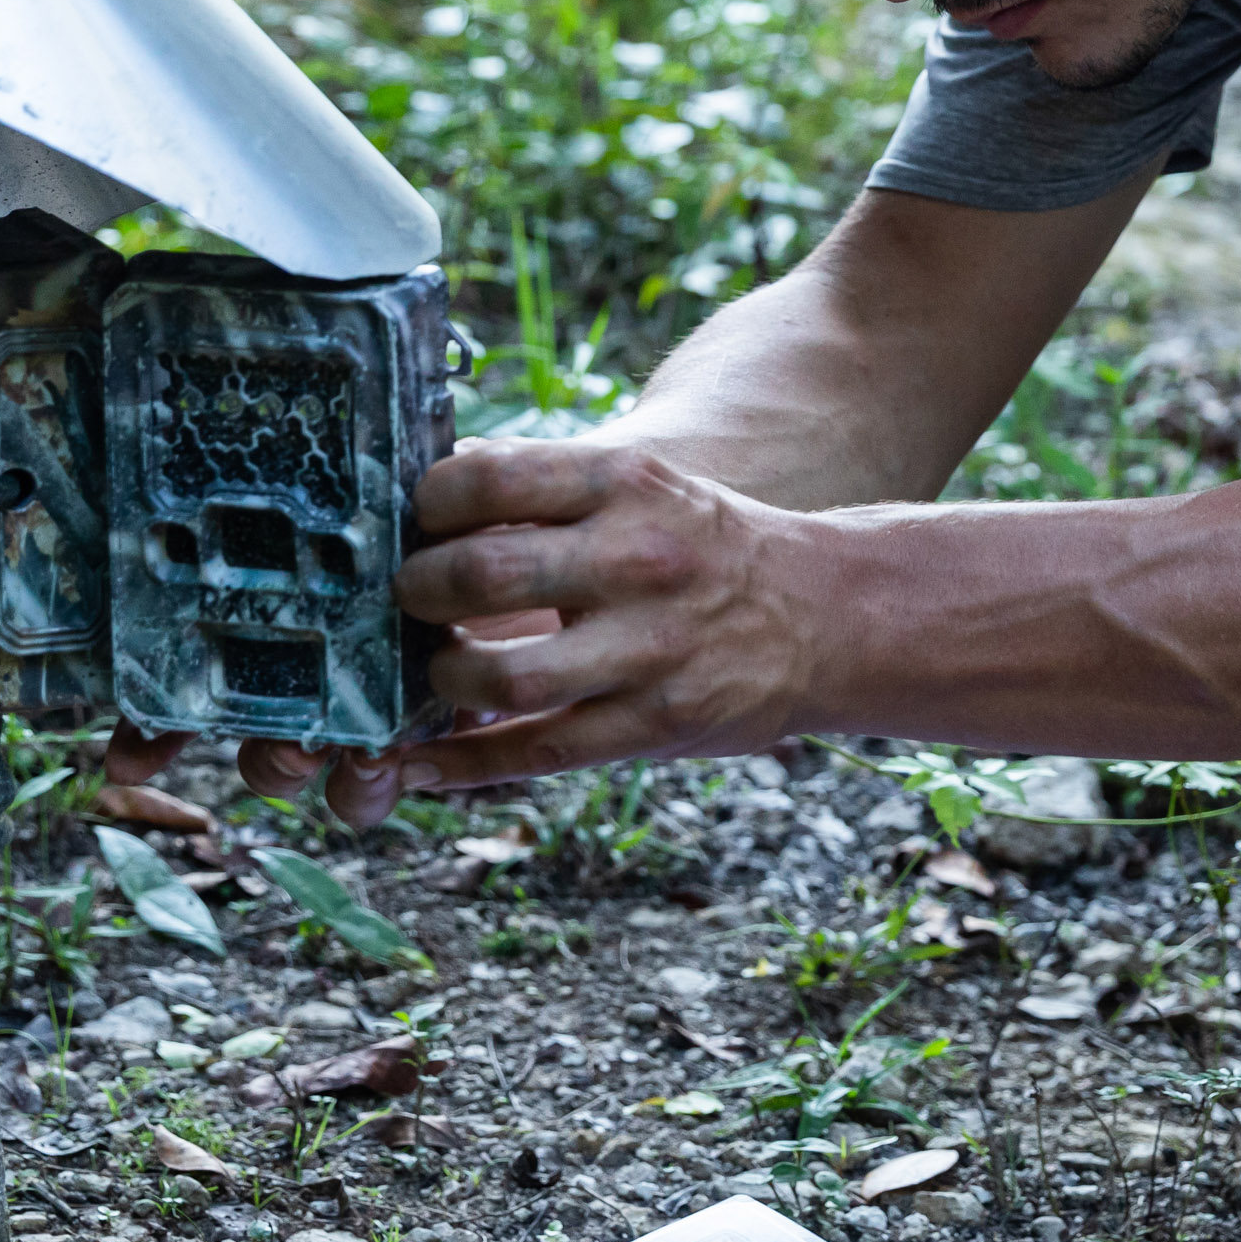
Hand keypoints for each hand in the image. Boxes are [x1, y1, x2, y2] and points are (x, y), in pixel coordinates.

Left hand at [336, 439, 828, 809]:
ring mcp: (649, 649)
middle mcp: (637, 560)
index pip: (485, 478)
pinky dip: (464, 763)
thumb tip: (435, 482)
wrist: (827, 615)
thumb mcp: (643, 486)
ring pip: (500, 675)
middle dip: (419, 591)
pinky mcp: (655, 723)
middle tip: (413, 598)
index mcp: (626, 484)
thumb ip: (546, 486)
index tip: (419, 523)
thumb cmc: (707, 545)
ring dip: (444, 678)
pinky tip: (421, 762)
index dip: (426, 505)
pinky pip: (535, 749)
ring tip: (446, 668)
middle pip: (478, 574)